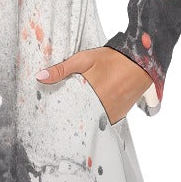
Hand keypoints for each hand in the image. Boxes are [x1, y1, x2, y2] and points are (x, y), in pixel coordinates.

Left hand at [34, 46, 154, 125]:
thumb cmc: (111, 59)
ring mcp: (113, 113)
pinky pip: (104, 122)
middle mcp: (104, 107)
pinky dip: (95, 119)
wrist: (140, 61)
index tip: (50, 115)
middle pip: (81, 119)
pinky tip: (88, 114)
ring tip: (70, 117)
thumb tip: (40, 77)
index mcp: (92, 95)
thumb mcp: (84, 59)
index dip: (60, 114)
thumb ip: (62, 69)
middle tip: (57, 118)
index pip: (70, 112)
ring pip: (92, 122)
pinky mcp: (120, 115)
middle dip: (70, 118)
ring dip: (83, 119)